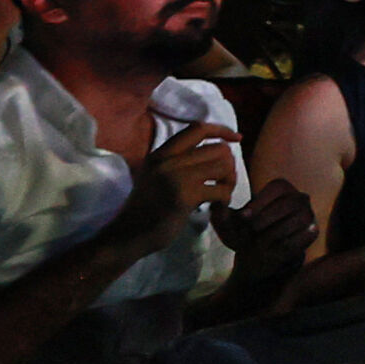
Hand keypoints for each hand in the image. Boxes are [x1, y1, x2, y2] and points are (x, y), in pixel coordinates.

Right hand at [113, 128, 248, 254]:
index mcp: (161, 154)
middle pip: (218, 148)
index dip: (222, 130)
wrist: (128, 235)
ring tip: (221, 195)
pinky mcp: (184, 196)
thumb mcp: (156, 176)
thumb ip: (178, 162)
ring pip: (223, 166)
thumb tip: (217, 151)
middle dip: (230, 165)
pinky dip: (225, 200)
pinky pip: (221, 190)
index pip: (198, 128)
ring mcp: (176, 177)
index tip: (237, 138)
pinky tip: (216, 209)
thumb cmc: (146, 208)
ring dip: (229, 182)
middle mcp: (167, 161)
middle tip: (224, 183)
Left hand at [219, 179, 318, 286]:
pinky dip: (288, 243)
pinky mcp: (313, 232)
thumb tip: (216, 203)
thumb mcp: (227, 224)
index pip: (277, 188)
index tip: (243, 217)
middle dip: (267, 217)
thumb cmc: (243, 234)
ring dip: (278, 231)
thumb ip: (219, 213)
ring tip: (261, 242)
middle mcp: (299, 198)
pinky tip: (273, 249)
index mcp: (281, 188)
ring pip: (299, 219)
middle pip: (289, 203)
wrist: (256, 257)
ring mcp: (308, 215)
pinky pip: (306, 236)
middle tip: (251, 230)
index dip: (259, 202)